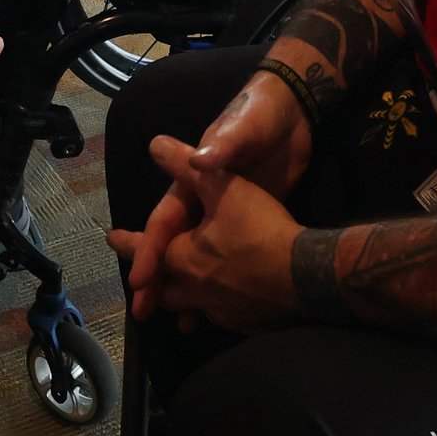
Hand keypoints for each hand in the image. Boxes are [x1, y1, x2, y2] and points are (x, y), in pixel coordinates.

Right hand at [114, 71, 311, 318]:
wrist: (296, 112)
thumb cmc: (261, 115)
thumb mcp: (242, 128)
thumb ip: (221, 144)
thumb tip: (198, 158)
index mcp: (194, 180)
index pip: (165, 221)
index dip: (151, 250)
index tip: (140, 278)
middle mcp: (204, 201)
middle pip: (175, 245)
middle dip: (158, 278)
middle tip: (141, 309)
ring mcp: (227, 215)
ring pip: (198, 259)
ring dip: (186, 288)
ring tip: (177, 323)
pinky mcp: (250, 225)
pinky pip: (227, 262)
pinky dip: (219, 285)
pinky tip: (217, 309)